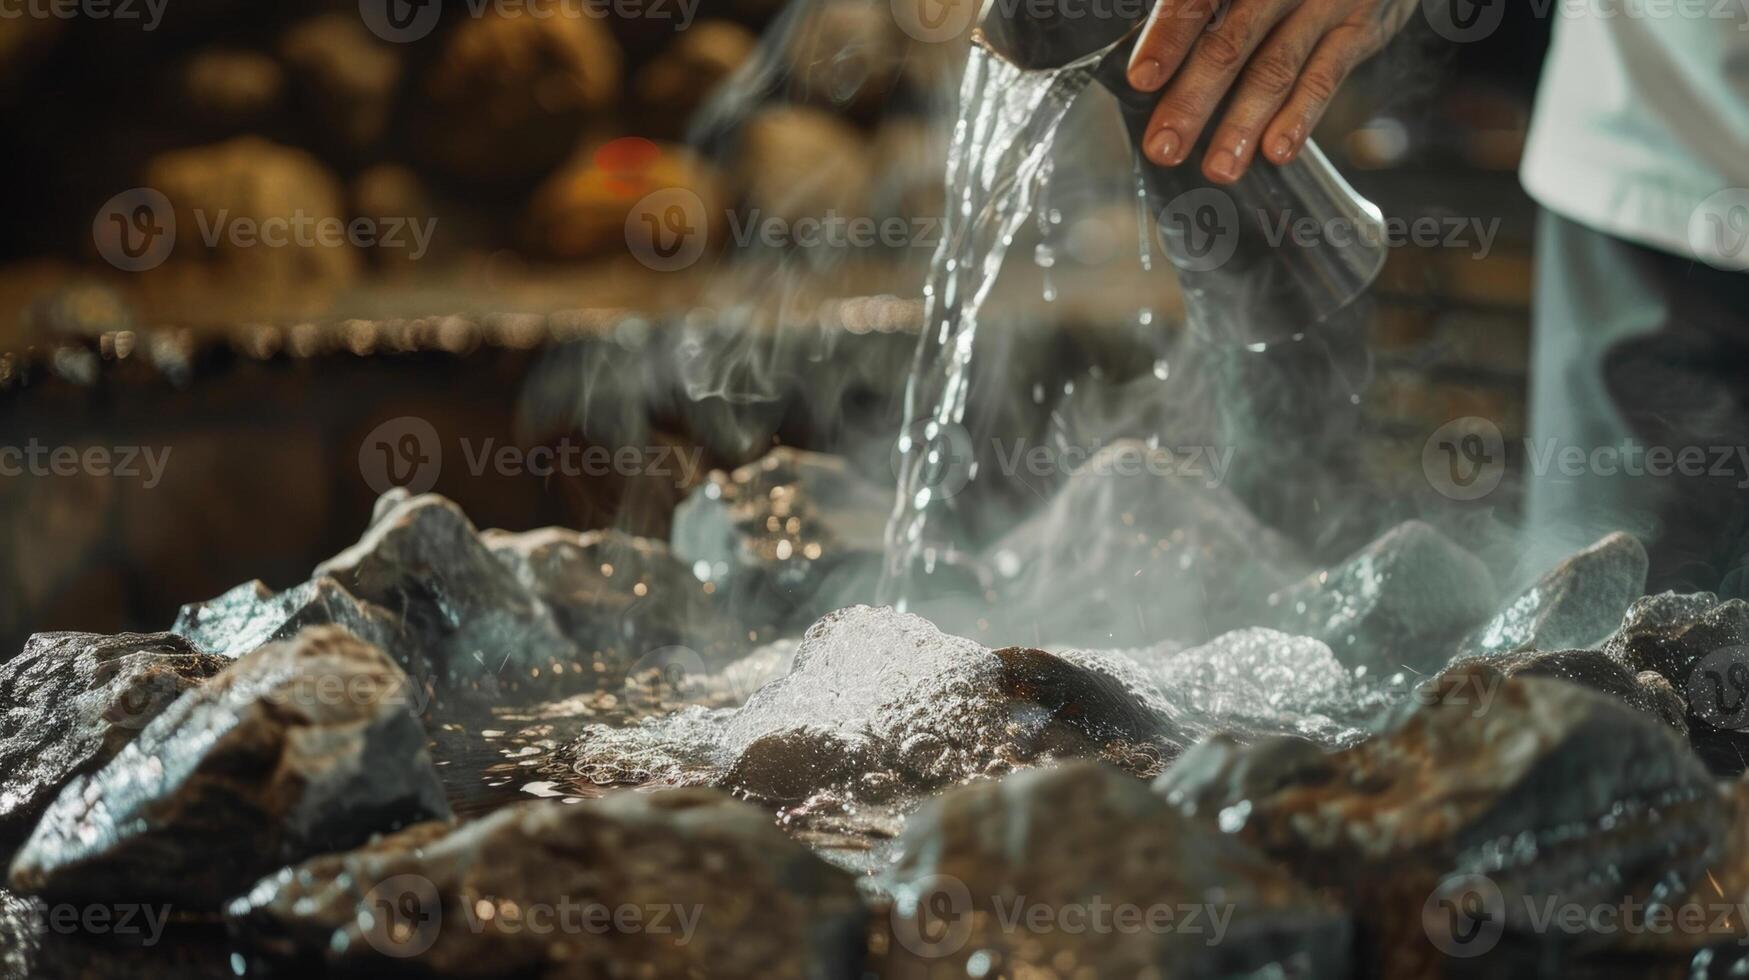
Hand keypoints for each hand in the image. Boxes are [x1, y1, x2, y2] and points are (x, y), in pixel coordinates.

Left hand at [1127, 0, 1416, 182]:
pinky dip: (1300, 117)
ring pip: (1277, 66)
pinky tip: (1276, 151)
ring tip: (1218, 168)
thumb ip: (1202, 9)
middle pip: (1231, 40)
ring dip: (1243, 122)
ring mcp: (1327, 0)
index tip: (1141, 79)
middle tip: (1165, 146)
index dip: (1168, 36)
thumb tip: (1149, 70)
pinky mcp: (1361, 28)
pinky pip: (1327, 76)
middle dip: (1193, 99)